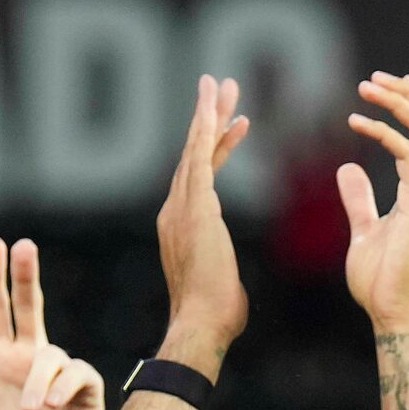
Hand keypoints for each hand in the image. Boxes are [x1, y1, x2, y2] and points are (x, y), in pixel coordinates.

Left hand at [0, 240, 104, 409]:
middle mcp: (28, 361)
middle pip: (29, 306)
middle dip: (25, 275)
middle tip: (23, 245)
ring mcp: (58, 375)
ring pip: (50, 354)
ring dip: (37, 380)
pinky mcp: (86, 391)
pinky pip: (76, 374)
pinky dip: (60, 387)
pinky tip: (48, 407)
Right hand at [155, 74, 250, 378]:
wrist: (202, 324)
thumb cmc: (216, 316)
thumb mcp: (222, 282)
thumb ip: (220, 270)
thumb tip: (228, 282)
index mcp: (182, 225)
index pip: (200, 175)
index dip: (215, 147)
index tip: (234, 124)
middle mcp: (174, 210)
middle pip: (193, 154)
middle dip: (209, 119)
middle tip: (221, 86)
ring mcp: (180, 207)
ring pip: (194, 149)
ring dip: (208, 115)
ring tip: (221, 85)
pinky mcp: (193, 208)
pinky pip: (197, 160)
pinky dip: (205, 132)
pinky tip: (215, 110)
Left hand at [341, 72, 408, 331]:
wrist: (394, 312)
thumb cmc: (382, 280)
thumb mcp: (365, 230)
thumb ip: (359, 199)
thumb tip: (348, 169)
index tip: (387, 84)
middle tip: (374, 78)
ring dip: (399, 103)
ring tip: (367, 87)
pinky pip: (408, 156)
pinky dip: (383, 133)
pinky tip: (356, 123)